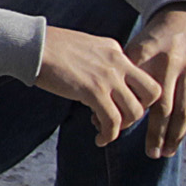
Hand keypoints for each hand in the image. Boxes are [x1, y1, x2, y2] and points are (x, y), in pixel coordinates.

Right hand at [37, 25, 162, 149]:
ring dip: (124, 126)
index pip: (141, 77)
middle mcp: (118, 62)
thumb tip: (100, 81)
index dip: (134, 95)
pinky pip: (113, 121)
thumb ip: (99, 60)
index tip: (118, 104)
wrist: (33, 46)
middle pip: (152, 92)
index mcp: (115, 50)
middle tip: (121, 118)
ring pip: (135, 111)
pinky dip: (109, 135)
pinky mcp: (94, 91)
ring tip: (106, 131)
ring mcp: (108, 77)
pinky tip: (100, 139)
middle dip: (140, 110)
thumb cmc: (49, 47)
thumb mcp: (85, 46)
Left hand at [125, 7, 185, 159]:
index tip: (115, 128)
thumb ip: (119, 75)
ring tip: (166, 153)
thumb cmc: (155, 38)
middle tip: (150, 153)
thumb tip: (95, 111)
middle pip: (164, 107)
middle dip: (156, 133)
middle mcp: (172, 66)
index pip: (136, 92)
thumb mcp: (134, 48)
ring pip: (185, 111)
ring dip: (176, 136)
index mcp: (149, 57)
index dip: (127, 113)